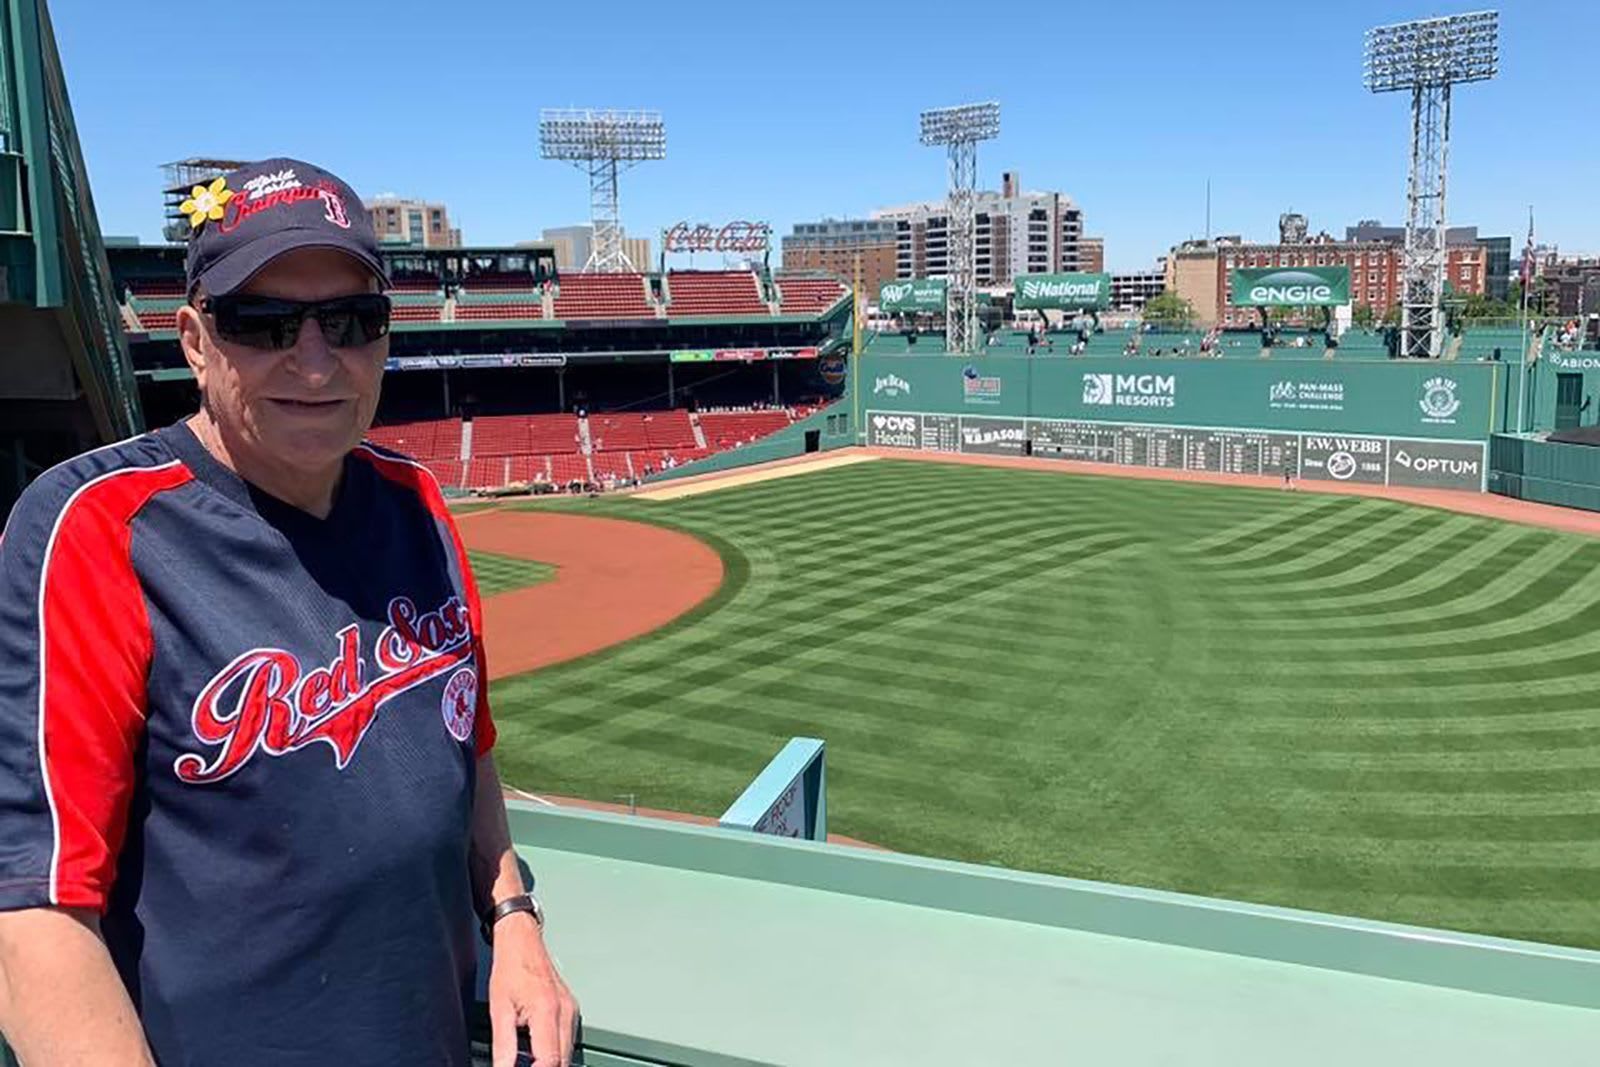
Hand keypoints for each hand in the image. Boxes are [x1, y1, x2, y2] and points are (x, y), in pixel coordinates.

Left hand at [487, 913, 577, 1066]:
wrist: (522, 940)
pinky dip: (554, 1050)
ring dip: (550, 1061)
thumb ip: (503, 1045)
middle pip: (564, 1060)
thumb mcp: (499, 1009)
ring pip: (568, 1052)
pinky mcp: (571, 1009)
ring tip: (528, 1059)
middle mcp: (565, 1011)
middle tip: (525, 1065)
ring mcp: (572, 1010)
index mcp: (547, 1010)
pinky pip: (568, 1040)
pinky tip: (537, 1049)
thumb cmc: (511, 967)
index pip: (550, 1059)